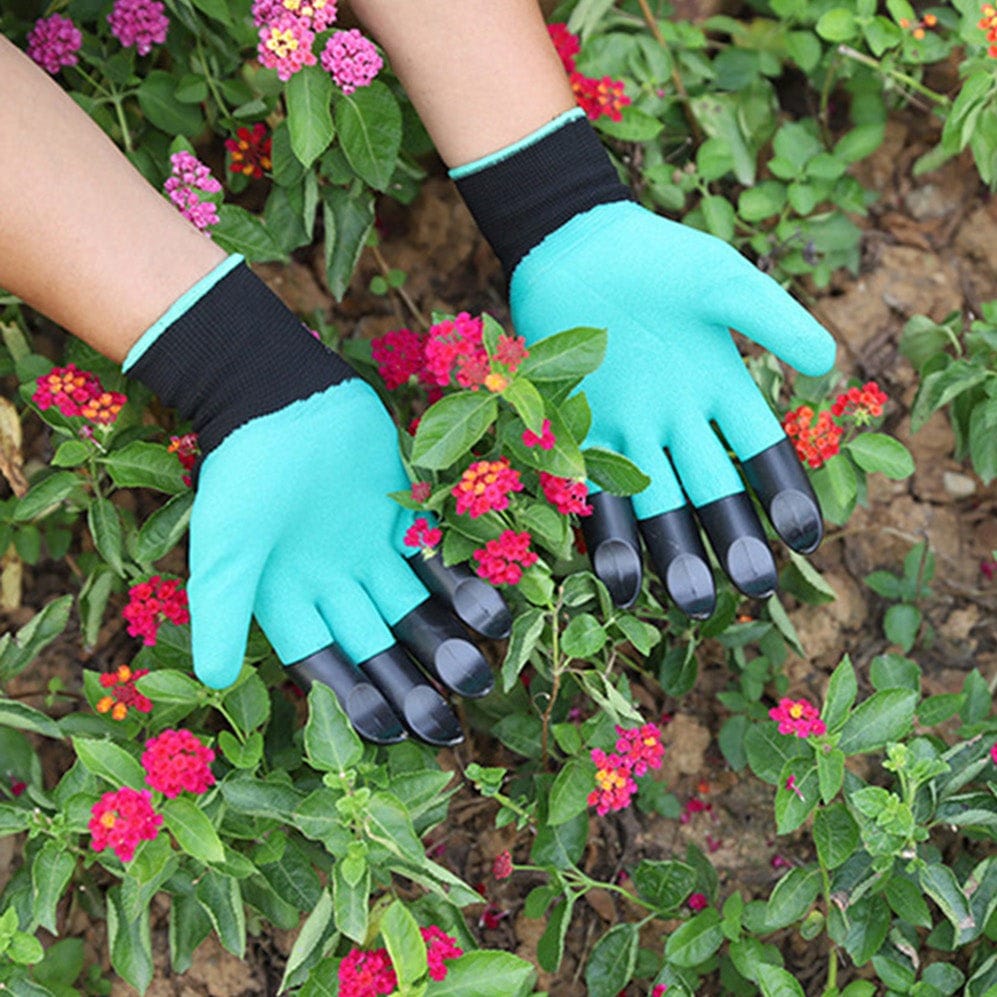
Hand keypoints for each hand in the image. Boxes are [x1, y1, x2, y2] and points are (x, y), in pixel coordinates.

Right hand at [127, 259, 508, 743]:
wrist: (280, 392)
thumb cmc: (244, 472)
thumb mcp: (225, 547)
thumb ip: (221, 610)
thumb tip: (213, 682)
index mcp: (289, 599)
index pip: (328, 665)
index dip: (357, 701)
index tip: (391, 736)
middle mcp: (333, 583)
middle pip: (378, 646)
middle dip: (411, 687)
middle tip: (448, 730)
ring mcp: (371, 550)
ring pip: (414, 609)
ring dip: (445, 643)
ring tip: (480, 678)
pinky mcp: (403, 514)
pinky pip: (439, 558)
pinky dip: (464, 584)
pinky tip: (494, 615)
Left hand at [510, 200, 834, 612]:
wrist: (577, 247)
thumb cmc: (656, 258)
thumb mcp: (721, 282)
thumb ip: (771, 317)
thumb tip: (827, 361)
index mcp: (722, 388)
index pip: (761, 452)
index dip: (782, 494)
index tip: (805, 540)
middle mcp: (679, 420)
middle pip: (709, 490)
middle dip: (727, 539)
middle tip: (746, 589)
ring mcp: (630, 427)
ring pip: (654, 500)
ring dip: (667, 549)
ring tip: (682, 600)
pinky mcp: (578, 426)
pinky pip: (592, 483)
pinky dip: (601, 523)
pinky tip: (611, 568)